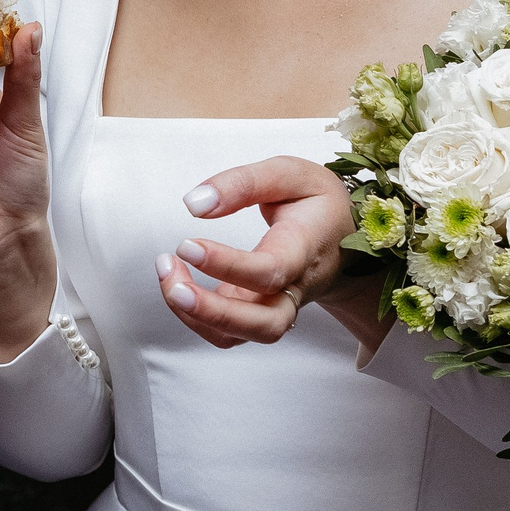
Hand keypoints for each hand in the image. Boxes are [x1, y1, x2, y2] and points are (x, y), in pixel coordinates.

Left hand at [159, 157, 382, 352]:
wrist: (342, 234)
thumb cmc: (315, 202)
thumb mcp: (289, 174)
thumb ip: (244, 182)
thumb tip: (195, 204)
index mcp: (305, 249)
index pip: (271, 271)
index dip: (226, 265)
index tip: (187, 246)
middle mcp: (295, 287)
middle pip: (264, 324)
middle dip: (212, 312)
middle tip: (173, 284)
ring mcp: (279, 305)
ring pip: (242, 336)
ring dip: (198, 317)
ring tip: (167, 278)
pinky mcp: (258, 311)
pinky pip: (228, 332)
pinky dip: (196, 318)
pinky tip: (176, 284)